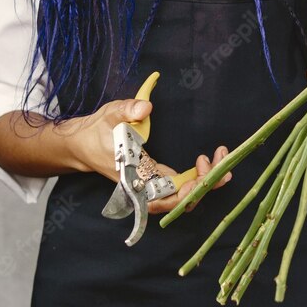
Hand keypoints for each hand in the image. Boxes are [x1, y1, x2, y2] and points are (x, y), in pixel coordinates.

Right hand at [60, 98, 231, 209]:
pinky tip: (212, 160)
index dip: (185, 191)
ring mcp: (153, 184)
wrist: (83, 143)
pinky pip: (183, 183)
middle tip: (223, 160)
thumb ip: (127, 110)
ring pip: (185, 193)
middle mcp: (145, 187)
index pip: (164, 197)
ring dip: (207, 180)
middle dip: (206, 184)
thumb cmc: (96, 132)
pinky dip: (200, 174)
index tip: (200, 171)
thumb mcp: (110, 115)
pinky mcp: (158, 177)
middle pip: (181, 199)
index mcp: (134, 179)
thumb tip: (146, 107)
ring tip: (222, 158)